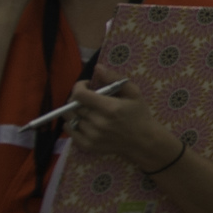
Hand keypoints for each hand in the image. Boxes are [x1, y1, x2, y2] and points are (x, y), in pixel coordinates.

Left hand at [67, 83, 182, 171]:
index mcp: (110, 108)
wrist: (143, 140)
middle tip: (88, 97)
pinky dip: (71, 123)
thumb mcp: (134, 92)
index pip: (79, 95)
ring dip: (75, 110)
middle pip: (72, 106)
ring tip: (86, 109)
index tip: (87, 85)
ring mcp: (91, 136)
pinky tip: (82, 120)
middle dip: (78, 97)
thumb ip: (114, 78)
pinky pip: (69, 131)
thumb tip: (97, 67)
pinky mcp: (87, 145)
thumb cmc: (139, 114)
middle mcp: (98, 122)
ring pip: (70, 118)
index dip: (79, 86)